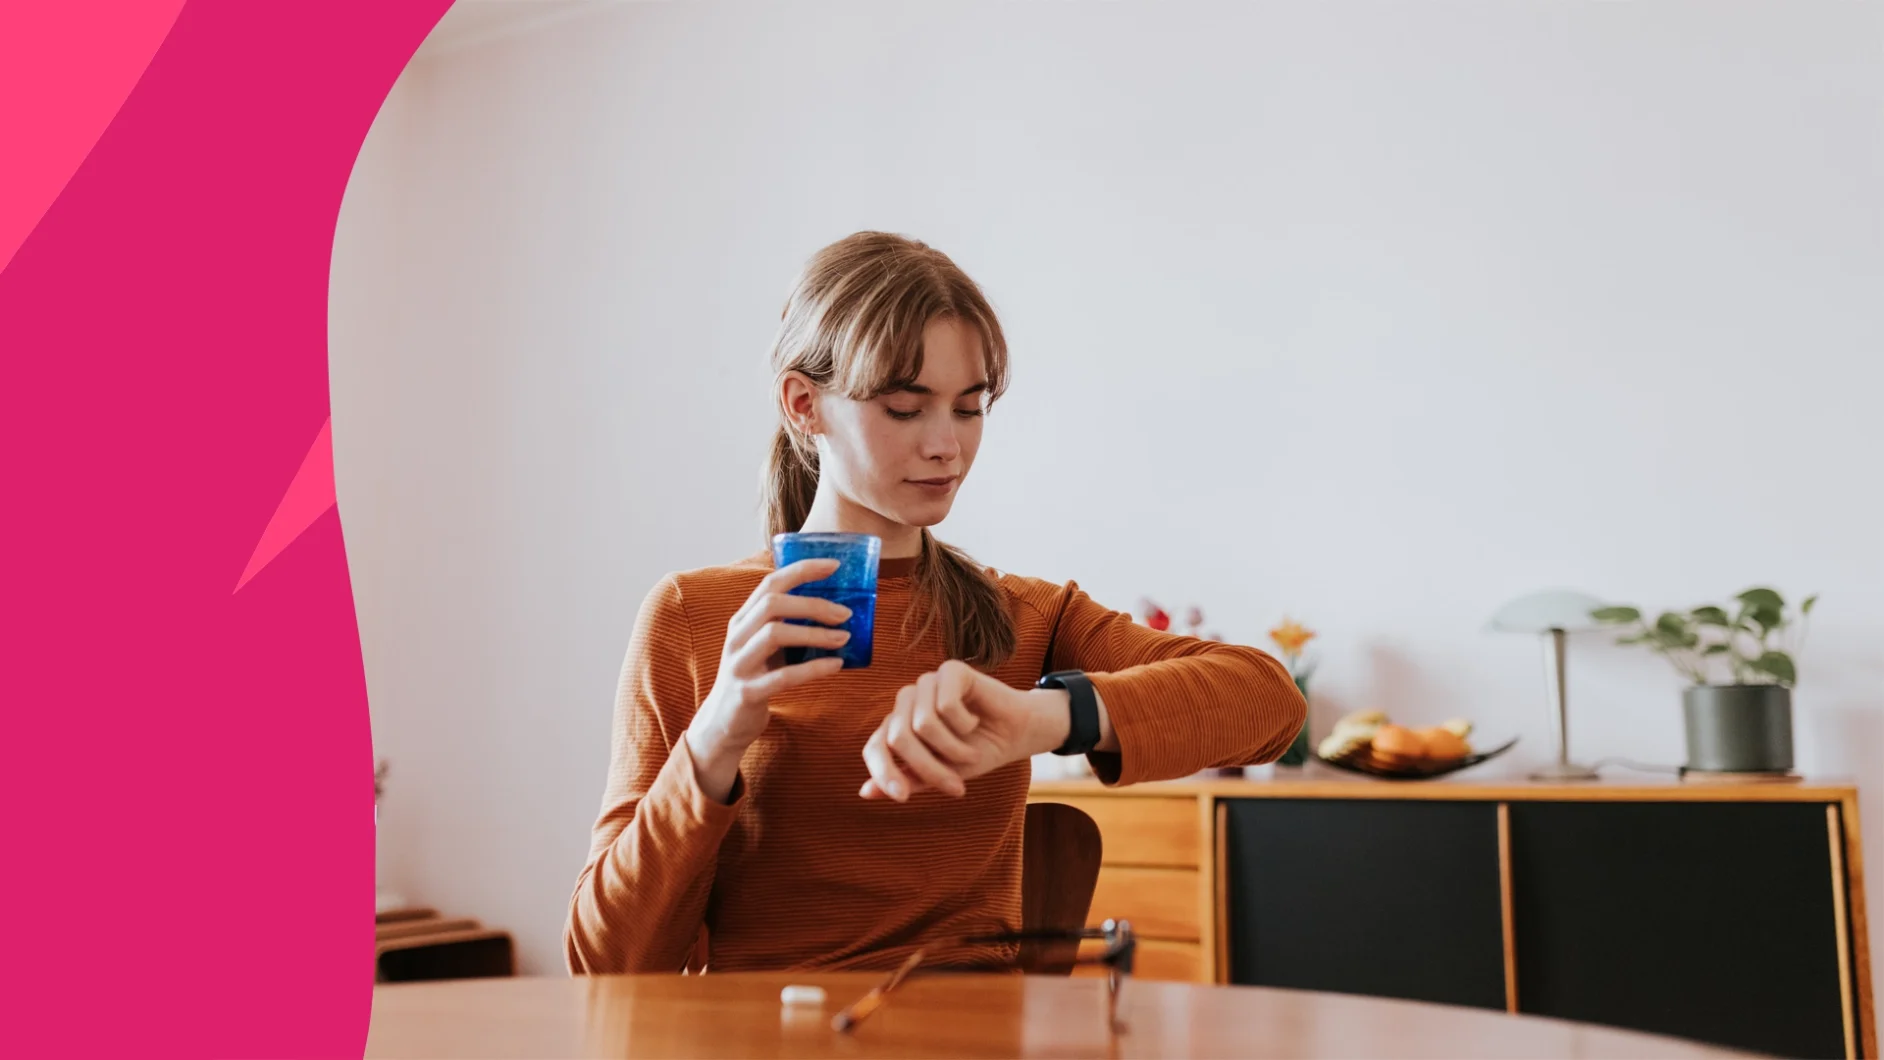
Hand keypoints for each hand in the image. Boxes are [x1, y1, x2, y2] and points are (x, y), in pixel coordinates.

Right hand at [684, 559, 852, 800]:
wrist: (722, 724)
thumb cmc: (755, 678)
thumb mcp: (764, 646)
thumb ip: (787, 625)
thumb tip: (836, 610)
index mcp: (743, 620)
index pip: (770, 583)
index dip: (802, 570)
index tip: (835, 566)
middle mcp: (737, 636)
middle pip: (772, 605)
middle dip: (813, 604)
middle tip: (846, 613)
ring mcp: (739, 664)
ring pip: (775, 634)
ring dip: (815, 634)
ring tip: (845, 638)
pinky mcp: (747, 692)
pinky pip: (783, 676)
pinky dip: (813, 668)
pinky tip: (837, 665)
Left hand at [859, 660, 1073, 801]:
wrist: (1017, 735)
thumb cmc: (977, 752)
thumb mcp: (941, 774)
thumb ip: (907, 779)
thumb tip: (865, 792)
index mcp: (898, 725)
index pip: (875, 747)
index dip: (884, 772)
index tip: (902, 797)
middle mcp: (906, 702)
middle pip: (899, 738)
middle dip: (929, 768)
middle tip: (956, 786)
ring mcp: (926, 683)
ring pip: (922, 724)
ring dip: (953, 749)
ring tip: (971, 754)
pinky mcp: (950, 670)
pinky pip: (946, 705)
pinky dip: (964, 724)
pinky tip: (975, 722)